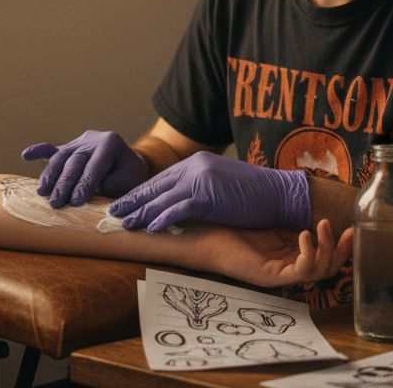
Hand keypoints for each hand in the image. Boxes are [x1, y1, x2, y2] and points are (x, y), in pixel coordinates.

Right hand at [21, 130, 149, 207]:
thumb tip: (97, 188)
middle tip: (56, 203)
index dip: (85, 184)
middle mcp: (92, 139)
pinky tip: (26, 155)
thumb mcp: (130, 180)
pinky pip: (52, 149)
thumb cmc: (130, 176)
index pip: (94, 165)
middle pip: (74, 161)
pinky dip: (38, 151)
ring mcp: (78, 142)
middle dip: (64, 183)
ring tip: (42, 192)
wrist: (129, 165)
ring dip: (50, 175)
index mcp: (110, 143)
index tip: (75, 201)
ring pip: (60, 157)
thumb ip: (114, 183)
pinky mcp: (68, 148)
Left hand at [108, 151, 310, 231]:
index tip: (124, 203)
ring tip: (125, 224)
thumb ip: (198, 191)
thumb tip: (179, 207)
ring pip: (162, 197)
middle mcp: (194, 167)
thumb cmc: (253, 195)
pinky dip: (162, 219)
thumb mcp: (220, 187)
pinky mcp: (208, 194)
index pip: (160, 180)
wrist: (279, 193)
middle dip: (133, 200)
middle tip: (112, 213)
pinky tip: (151, 229)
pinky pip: (178, 208)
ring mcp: (201, 179)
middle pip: (155, 186)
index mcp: (196, 164)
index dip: (140, 193)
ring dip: (141, 212)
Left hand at [197, 219, 353, 287]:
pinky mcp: (271, 277)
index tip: (353, 229)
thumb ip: (294, 222)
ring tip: (322, 226)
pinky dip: (308, 253)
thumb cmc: (237, 228)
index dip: (342, 246)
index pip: (326, 258)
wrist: (210, 235)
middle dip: (341, 250)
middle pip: (328, 269)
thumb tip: (318, 210)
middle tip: (347, 231)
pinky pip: (299, 272)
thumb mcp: (274, 223)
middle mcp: (289, 270)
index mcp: (292, 257)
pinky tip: (304, 234)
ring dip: (326, 248)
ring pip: (318, 272)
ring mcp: (281, 276)